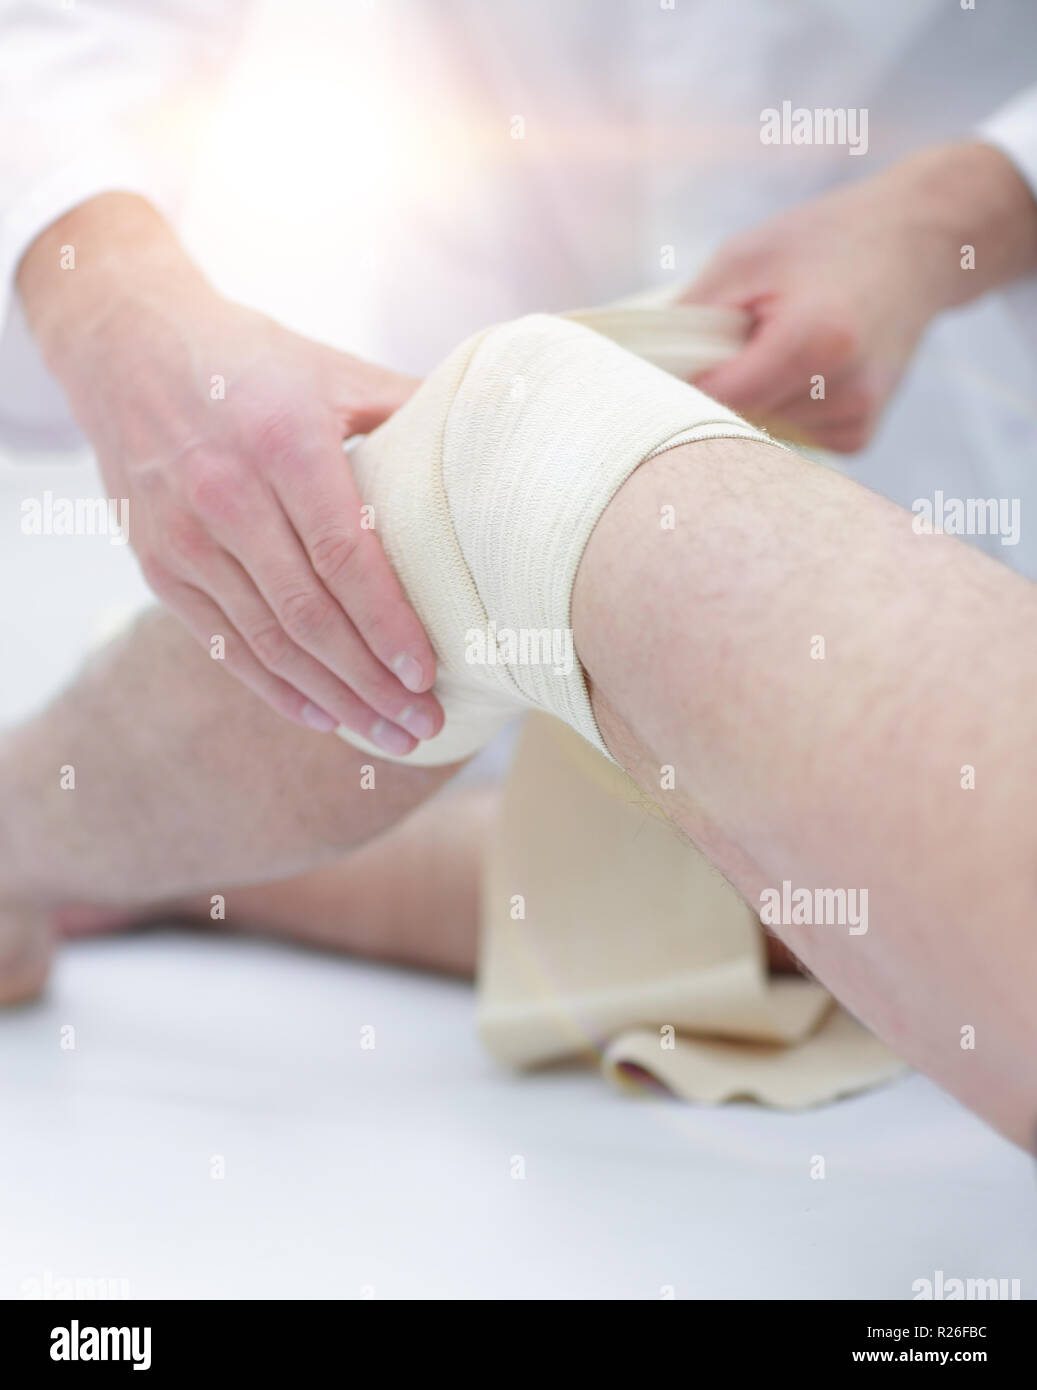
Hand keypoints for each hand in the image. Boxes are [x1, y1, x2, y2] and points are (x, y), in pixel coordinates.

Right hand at [19, 196, 442, 755]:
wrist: (123, 343)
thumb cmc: (248, 359)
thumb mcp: (333, 369)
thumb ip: (410, 410)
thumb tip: (497, 442)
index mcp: (284, 444)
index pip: (344, 556)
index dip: (388, 623)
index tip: (430, 674)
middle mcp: (227, 496)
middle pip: (310, 615)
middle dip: (372, 682)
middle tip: (426, 725)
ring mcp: (184, 537)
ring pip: (269, 641)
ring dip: (333, 698)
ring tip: (388, 735)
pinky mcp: (157, 564)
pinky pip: (223, 643)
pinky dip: (275, 686)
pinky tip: (322, 715)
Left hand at [682, 141, 1036, 451]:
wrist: (917, 243)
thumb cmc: (824, 241)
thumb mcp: (745, 258)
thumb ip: (691, 317)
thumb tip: (640, 371)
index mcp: (814, 339)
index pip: (716, 398)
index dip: (678, 389)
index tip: (654, 377)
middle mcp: (844, 388)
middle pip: (736, 420)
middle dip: (716, 391)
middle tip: (724, 347)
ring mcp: (856, 416)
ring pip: (760, 433)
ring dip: (750, 400)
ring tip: (778, 346)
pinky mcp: (861, 433)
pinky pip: (792, 439)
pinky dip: (782, 410)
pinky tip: (803, 372)